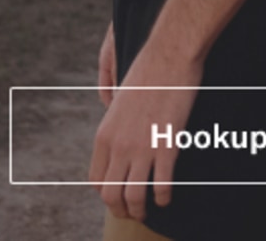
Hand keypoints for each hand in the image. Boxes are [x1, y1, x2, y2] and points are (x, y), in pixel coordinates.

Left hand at [90, 38, 202, 220]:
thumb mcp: (120, 101)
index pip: (96, 181)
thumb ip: (117, 127)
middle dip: (121, 209)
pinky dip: (163, 198)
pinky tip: (166, 197)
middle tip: (131, 212)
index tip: (118, 194)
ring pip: (134, 197)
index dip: (106, 194)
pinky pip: (161, 185)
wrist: (169, 55)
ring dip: (140, 210)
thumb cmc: (148, 72)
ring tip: (149, 210)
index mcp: (104, 134)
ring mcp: (142, 148)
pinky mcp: (166, 146)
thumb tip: (120, 144)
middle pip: (112, 195)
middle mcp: (119, 146)